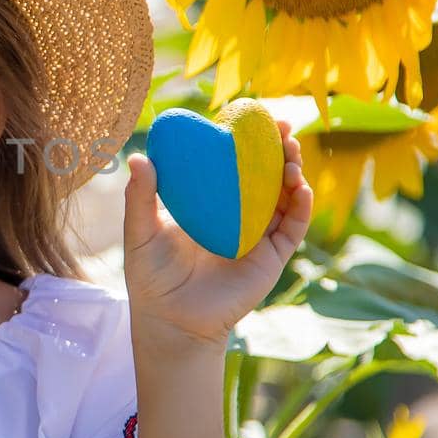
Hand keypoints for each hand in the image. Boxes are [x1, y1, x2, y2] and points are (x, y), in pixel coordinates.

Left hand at [121, 119, 312, 351]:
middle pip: (266, 176)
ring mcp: (257, 236)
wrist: (172, 320)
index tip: (254, 118)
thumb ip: (140, 196)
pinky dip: (301, 207)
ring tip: (292, 154)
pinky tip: (300, 188)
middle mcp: (237, 217)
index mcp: (210, 205)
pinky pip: (292, 228)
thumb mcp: (141, 231)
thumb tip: (137, 157)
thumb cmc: (152, 277)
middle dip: (279, 150)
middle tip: (284, 128)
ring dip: (293, 173)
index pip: (233, 167)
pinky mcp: (270, 257)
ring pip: (284, 198)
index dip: (247, 143)